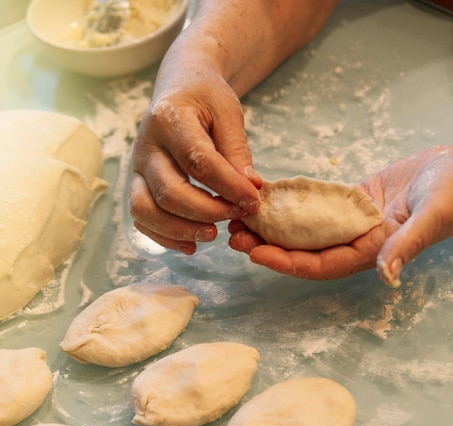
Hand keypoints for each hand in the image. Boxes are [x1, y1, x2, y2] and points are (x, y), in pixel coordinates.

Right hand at [129, 64, 260, 254]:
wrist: (178, 88)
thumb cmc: (205, 98)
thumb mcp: (228, 111)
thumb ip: (237, 150)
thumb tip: (251, 188)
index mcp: (169, 119)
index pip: (198, 161)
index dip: (228, 186)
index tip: (253, 200)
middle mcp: (146, 146)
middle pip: (169, 191)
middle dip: (206, 212)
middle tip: (235, 216)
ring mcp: (136, 168)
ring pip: (146, 209)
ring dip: (180, 230)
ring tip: (212, 235)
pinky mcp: (136, 185)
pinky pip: (141, 219)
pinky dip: (163, 237)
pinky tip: (191, 244)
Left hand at [229, 145, 452, 285]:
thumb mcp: (432, 216)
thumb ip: (407, 244)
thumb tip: (386, 274)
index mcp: (371, 252)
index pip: (320, 265)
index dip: (287, 263)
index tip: (255, 253)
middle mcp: (355, 241)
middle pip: (303, 249)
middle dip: (268, 245)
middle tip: (233, 233)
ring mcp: (350, 221)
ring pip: (304, 228)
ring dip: (272, 224)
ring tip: (240, 214)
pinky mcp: (351, 200)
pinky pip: (314, 203)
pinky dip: (290, 200)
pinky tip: (265, 193)